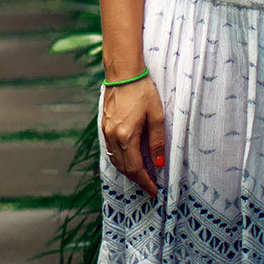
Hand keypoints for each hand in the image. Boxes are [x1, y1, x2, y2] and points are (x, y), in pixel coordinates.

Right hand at [100, 75, 165, 198]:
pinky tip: (130, 158)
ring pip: (115, 160)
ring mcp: (106, 131)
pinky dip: (120, 159)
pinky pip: (110, 150)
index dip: (145, 181)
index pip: (135, 168)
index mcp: (126, 135)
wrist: (123, 72)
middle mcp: (113, 136)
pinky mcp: (104, 125)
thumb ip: (157, 142)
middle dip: (137, 179)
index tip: (154, 190)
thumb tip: (158, 163)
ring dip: (128, 170)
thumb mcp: (156, 116)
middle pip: (123, 167)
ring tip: (142, 175)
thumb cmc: (142, 91)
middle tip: (150, 186)